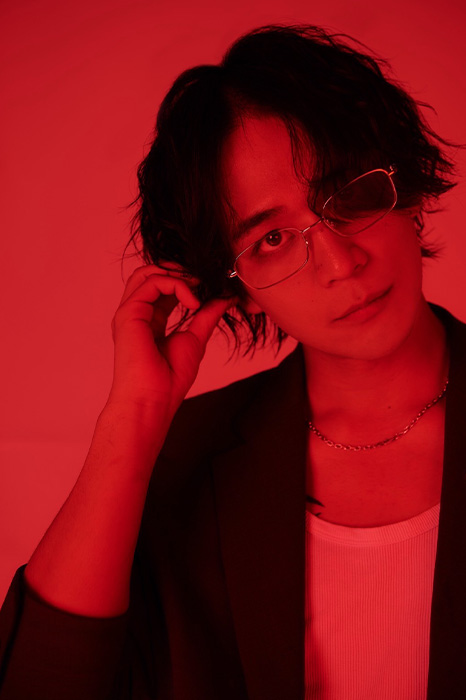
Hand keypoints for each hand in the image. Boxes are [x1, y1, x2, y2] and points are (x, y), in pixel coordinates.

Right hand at [107, 263, 235, 417]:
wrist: (154, 400)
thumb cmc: (169, 380)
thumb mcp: (195, 339)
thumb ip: (207, 315)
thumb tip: (225, 298)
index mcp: (149, 320)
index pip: (162, 287)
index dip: (185, 280)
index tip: (209, 287)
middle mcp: (136, 314)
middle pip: (149, 274)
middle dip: (177, 270)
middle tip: (202, 280)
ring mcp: (130, 313)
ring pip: (146, 273)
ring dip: (176, 274)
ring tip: (196, 287)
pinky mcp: (129, 314)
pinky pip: (151, 283)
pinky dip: (176, 284)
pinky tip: (192, 302)